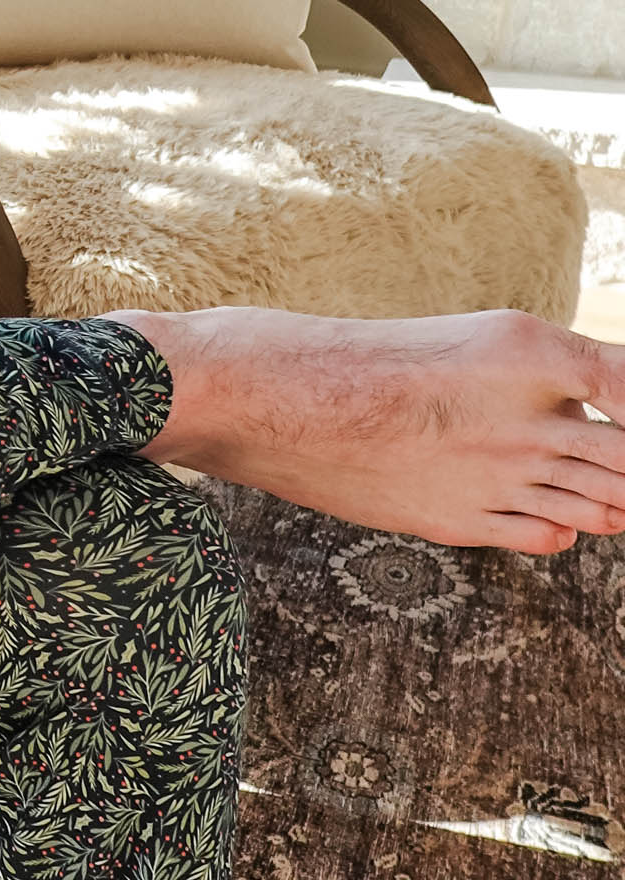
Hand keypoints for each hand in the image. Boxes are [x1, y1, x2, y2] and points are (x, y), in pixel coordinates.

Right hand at [119, 305, 624, 552]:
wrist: (287, 397)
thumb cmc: (384, 361)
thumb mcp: (481, 342)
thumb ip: (552, 379)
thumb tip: (603, 425)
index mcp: (532, 348)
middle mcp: (525, 414)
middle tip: (614, 469)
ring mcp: (498, 472)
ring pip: (604, 505)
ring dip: (613, 501)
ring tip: (598, 489)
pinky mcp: (465, 518)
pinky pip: (550, 537)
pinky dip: (568, 529)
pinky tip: (561, 516)